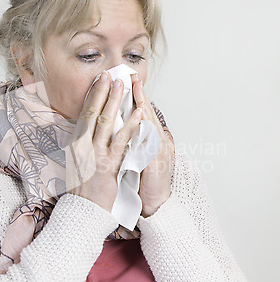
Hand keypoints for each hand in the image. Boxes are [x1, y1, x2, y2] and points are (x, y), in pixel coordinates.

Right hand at [66, 70, 142, 212]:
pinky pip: (121, 142)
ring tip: (124, 85)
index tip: (99, 81)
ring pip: (105, 122)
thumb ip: (82, 145)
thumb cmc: (82, 189)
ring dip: (115, 101)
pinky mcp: (107, 166)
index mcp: (75, 144)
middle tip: (111, 75)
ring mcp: (94, 155)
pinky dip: (131, 125)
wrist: (82, 211)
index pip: (84, 114)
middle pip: (93, 112)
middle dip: (103, 92)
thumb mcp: (77, 163)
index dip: (92, 96)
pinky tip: (138, 113)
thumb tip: (86, 130)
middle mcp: (82, 146)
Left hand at [131, 73, 174, 216]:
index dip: (135, 96)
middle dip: (141, 94)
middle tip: (132, 76)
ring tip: (137, 90)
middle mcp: (159, 143)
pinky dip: (146, 130)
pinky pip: (151, 144)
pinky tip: (140, 118)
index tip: (127, 80)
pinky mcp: (158, 165)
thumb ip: (132, 141)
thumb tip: (120, 127)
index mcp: (151, 140)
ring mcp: (160, 153)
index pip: (142, 114)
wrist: (156, 206)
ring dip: (144, 106)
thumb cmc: (144, 183)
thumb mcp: (136, 157)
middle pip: (148, 114)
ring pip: (151, 124)